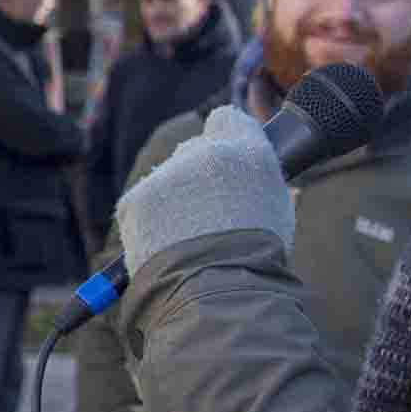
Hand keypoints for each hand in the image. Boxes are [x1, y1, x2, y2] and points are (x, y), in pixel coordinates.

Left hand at [111, 106, 289, 280]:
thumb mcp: (275, 209)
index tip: (226, 160)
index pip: (227, 119)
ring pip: (166, 179)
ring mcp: (167, 175)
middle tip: (207, 214)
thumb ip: (254, 178)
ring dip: (173, 200)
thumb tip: (243, 171)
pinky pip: (142, 203)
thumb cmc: (257, 259)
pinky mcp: (135, 198)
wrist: (216, 292)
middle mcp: (205, 153)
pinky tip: (166, 246)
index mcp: (248, 151)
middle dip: (196, 175)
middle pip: (193, 151)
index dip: (226, 138)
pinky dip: (149, 222)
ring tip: (188, 240)